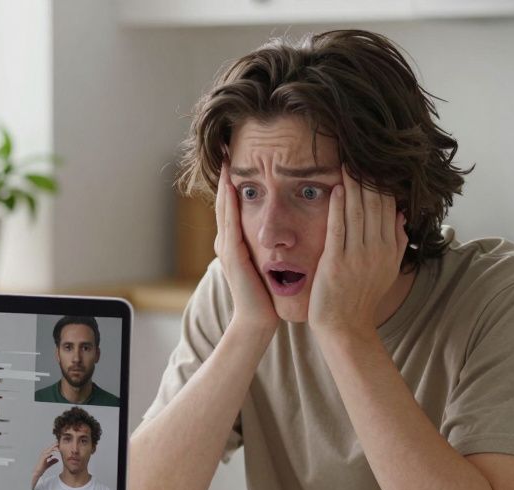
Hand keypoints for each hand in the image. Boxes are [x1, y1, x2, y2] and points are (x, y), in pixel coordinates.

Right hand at [31, 443, 59, 487]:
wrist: (38, 471)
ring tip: (59, 449)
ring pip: (49, 450)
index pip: (51, 448)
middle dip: (55, 445)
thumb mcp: (49, 464)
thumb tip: (58, 459)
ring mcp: (43, 455)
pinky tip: (55, 453)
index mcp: (45, 454)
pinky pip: (47, 454)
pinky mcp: (43, 458)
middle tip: (60, 443)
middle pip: (50, 448)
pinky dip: (51, 453)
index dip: (55, 446)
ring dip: (54, 448)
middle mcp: (44, 453)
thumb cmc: (42, 467)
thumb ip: (53, 461)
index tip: (60, 445)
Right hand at [215, 160, 278, 335]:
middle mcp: (227, 241)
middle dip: (226, 173)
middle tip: (226, 145)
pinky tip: (233, 187)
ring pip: (225, 208)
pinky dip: (230, 204)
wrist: (258, 320)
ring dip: (225, 182)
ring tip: (227, 158)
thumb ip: (274, 243)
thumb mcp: (270, 261)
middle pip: (225, 200)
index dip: (235, 179)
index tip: (239, 153)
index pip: (235, 203)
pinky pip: (230, 224)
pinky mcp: (232, 256)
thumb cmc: (268, 294)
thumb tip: (289, 226)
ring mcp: (227, 248)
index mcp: (236, 241)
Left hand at [309, 170, 409, 336]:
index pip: (388, 208)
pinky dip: (339, 208)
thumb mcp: (386, 269)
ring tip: (349, 163)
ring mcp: (357, 257)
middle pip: (375, 206)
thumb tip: (401, 212)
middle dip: (369, 178)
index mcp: (389, 250)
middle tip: (361, 153)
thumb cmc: (361, 296)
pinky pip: (339, 230)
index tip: (375, 162)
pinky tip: (338, 189)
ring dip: (354, 186)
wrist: (345, 326)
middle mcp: (377, 251)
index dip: (382, 183)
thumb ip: (395, 240)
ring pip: (358, 213)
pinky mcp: (336, 263)